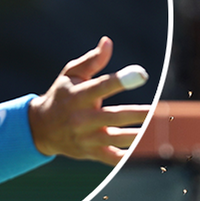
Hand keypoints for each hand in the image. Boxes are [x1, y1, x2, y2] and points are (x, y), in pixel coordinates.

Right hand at [28, 36, 150, 164]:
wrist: (41, 129)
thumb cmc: (61, 95)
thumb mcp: (71, 74)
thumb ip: (91, 60)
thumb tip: (108, 42)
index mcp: (78, 96)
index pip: (102, 87)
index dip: (121, 80)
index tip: (142, 74)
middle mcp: (81, 118)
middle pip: (113, 116)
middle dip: (137, 114)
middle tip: (159, 110)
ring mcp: (86, 138)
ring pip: (116, 138)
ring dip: (138, 136)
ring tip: (157, 130)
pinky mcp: (90, 153)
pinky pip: (111, 158)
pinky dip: (126, 158)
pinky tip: (144, 151)